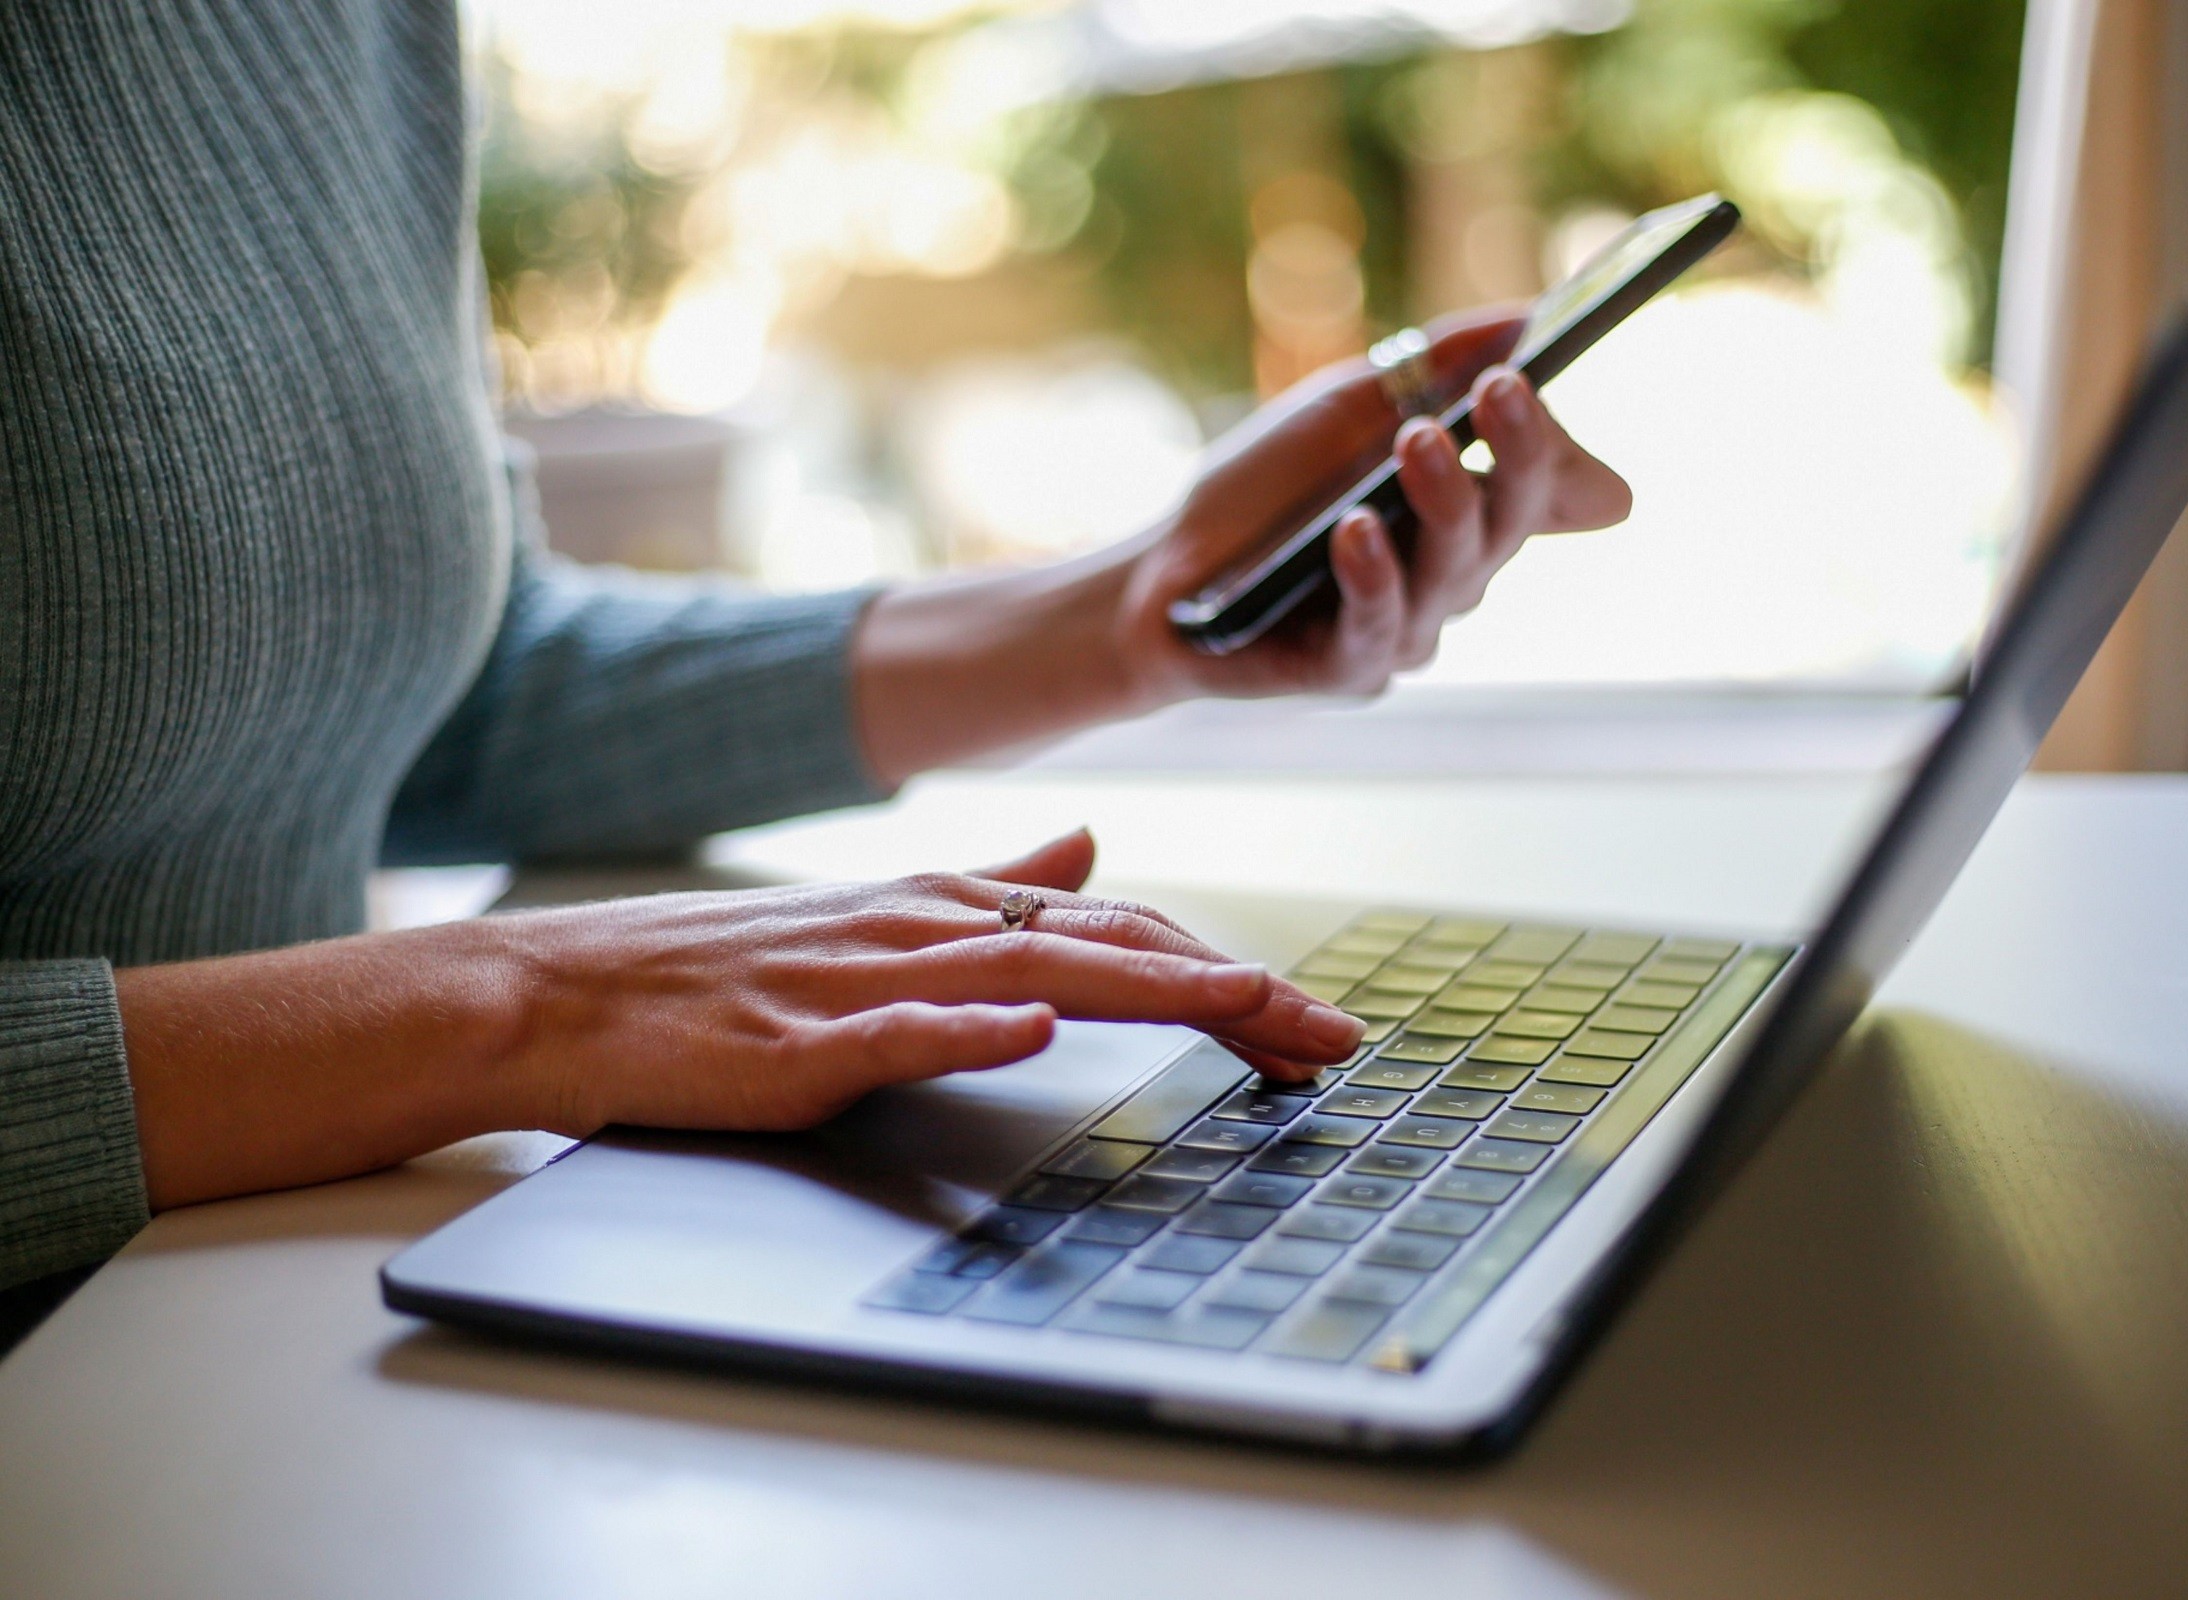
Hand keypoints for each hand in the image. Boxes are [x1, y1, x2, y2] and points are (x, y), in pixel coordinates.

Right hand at [502, 828, 1357, 1135]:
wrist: (566, 990)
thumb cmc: (725, 968)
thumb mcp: (883, 915)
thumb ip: (998, 884)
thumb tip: (1097, 851)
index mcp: (951, 904)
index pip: (1123, 925)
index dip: (1226, 965)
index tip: (1313, 1015)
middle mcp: (925, 926)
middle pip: (1110, 945)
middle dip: (1232, 987)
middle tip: (1334, 1036)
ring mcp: (863, 980)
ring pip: (1032, 974)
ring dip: (1148, 989)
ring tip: (1246, 1008)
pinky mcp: (797, 1042)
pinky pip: (895, 1031)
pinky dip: (969, 1028)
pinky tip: (1036, 1032)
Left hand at [1114, 305, 1633, 702]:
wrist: (1160, 573)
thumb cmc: (1263, 489)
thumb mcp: (1347, 406)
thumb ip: (1437, 368)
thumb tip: (1531, 319)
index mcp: (1464, 511)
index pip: (1538, 483)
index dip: (1548, 442)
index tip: (1526, 379)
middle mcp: (1450, 575)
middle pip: (1506, 524)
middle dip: (1516, 453)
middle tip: (1500, 389)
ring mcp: (1407, 628)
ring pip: (1452, 574)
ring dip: (1445, 503)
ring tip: (1419, 441)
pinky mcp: (1350, 671)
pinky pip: (1378, 627)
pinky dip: (1373, 575)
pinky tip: (1356, 530)